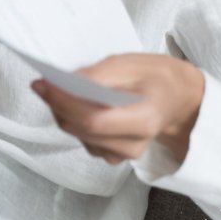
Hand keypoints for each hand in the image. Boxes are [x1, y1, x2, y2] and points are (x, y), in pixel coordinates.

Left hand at [31, 54, 204, 165]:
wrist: (178, 101)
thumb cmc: (158, 79)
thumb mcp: (133, 64)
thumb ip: (99, 74)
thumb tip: (65, 81)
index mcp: (144, 120)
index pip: (94, 120)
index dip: (64, 103)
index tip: (42, 84)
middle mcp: (133, 145)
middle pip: (81, 129)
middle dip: (57, 105)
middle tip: (44, 82)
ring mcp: (122, 154)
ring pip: (78, 135)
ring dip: (63, 112)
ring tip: (61, 89)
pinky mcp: (112, 155)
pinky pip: (83, 138)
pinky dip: (73, 120)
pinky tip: (76, 104)